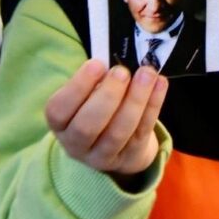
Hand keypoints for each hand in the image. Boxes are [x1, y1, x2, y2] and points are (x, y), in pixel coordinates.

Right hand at [45, 60, 168, 179]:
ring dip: (135, 100)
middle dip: (107, 96)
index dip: (77, 87)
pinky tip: (160, 84)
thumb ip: (95, 80)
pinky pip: (142, 130)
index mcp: (60, 124)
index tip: (97, 64)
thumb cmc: (96, 108)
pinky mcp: (130, 157)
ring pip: (118, 132)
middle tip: (122, 72)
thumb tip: (114, 61)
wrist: (116, 146)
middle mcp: (76, 144)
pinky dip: (153, 105)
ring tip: (147, 74)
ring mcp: (103, 155)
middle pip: (88, 126)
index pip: (59, 110)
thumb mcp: (86, 95)